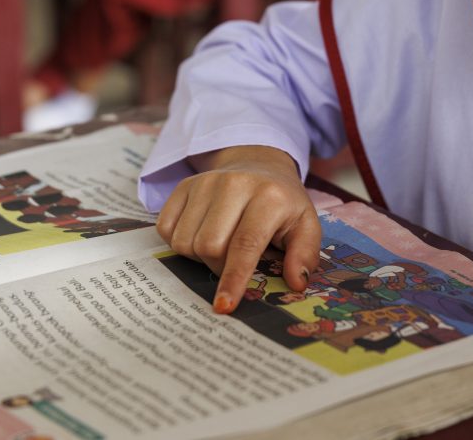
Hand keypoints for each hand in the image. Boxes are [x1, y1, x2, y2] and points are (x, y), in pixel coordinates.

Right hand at [156, 146, 321, 314]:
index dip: (234, 278)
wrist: (258, 165)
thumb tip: (296, 283)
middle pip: (209, 246)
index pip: (245, 244)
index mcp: (269, 197)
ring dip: (199, 256)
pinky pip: (166, 229)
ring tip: (220, 245)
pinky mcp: (184, 185)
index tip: (224, 306)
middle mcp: (233, 184)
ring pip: (185, 241)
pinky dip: (180, 241)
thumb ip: (304, 255)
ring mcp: (204, 182)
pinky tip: (200, 234)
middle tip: (234, 262)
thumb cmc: (282, 203)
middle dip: (219, 267)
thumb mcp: (306, 225)